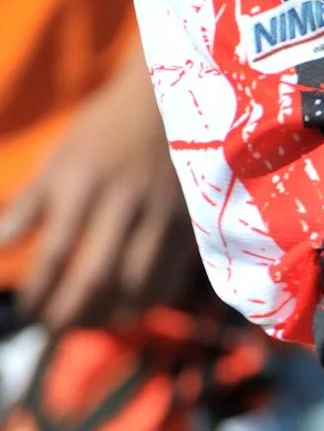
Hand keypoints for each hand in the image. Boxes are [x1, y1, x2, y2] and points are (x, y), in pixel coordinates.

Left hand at [0, 44, 200, 328]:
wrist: (167, 103)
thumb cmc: (104, 132)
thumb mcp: (59, 158)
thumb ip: (28, 205)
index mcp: (84, 181)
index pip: (56, 249)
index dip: (38, 288)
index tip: (27, 308)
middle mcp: (123, 200)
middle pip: (96, 274)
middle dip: (70, 313)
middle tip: (52, 327)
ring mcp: (161, 213)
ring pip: (135, 283)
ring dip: (107, 315)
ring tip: (86, 323)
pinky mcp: (189, 222)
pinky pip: (169, 276)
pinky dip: (146, 301)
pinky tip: (127, 308)